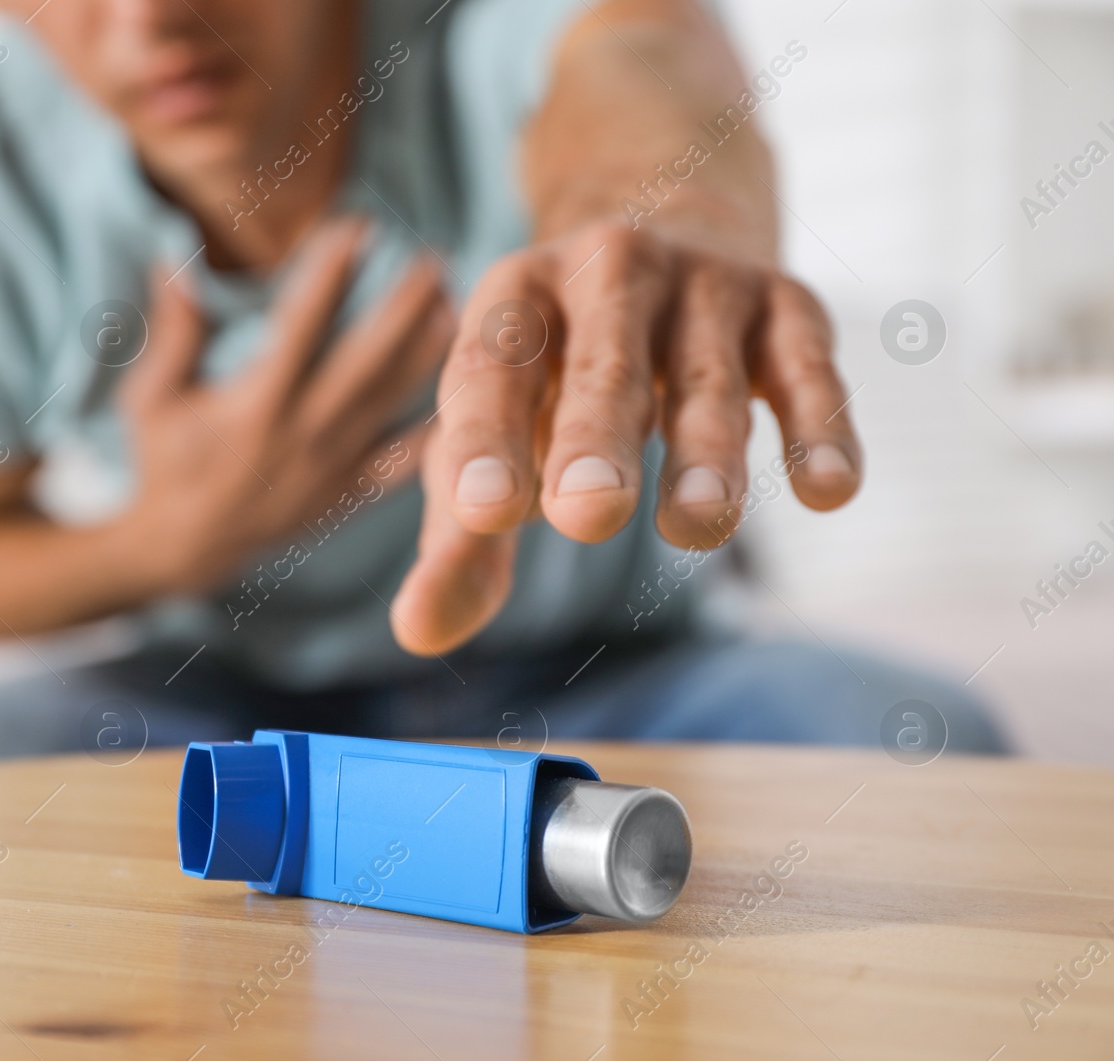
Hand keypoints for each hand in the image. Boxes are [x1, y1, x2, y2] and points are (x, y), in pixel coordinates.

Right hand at [117, 219, 452, 594]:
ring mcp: (332, 468)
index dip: (331, 272)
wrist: (184, 550)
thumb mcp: (152, 397)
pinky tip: (466, 392)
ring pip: (392, 404)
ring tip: (458, 305)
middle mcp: (300, 435)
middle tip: (434, 259)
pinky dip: (437, 431)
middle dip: (403, 308)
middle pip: (365, 361)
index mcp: (253, 405)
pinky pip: (403, 464)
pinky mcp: (349, 495)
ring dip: (428, 354)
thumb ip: (174, 332)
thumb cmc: (164, 461)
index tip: (359, 225)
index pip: (300, 325)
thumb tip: (172, 260)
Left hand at [390, 220, 861, 654]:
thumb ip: (460, 539)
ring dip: (708, 451)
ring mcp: (703, 284)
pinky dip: (821, 428)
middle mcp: (606, 273)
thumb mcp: (498, 441)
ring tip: (697, 528)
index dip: (486, 440)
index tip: (480, 514)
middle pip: (603, 365)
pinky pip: (809, 370)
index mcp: (513, 302)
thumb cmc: (556, 382)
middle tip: (586, 514)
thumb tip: (418, 634)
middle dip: (594, 439)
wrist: (673, 240)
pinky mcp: (787, 305)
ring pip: (708, 375)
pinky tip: (829, 492)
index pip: (492, 372)